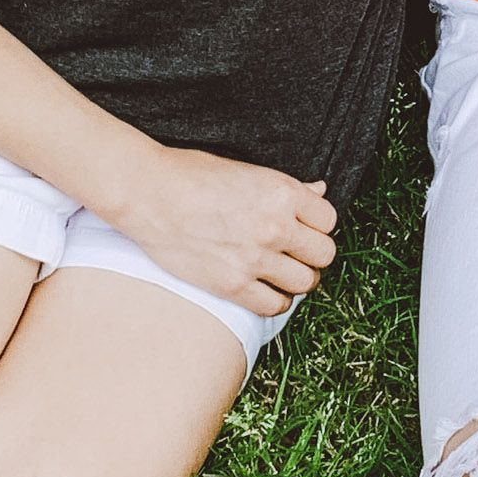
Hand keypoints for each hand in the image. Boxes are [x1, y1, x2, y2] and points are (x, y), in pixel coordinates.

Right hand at [117, 146, 338, 315]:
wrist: (148, 193)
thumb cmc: (193, 175)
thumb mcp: (248, 170)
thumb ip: (287, 187)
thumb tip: (319, 191)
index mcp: (282, 192)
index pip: (329, 220)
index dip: (318, 226)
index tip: (305, 229)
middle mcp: (276, 226)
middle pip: (324, 254)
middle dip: (313, 255)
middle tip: (297, 254)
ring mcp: (255, 258)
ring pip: (304, 283)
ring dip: (297, 280)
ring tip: (282, 273)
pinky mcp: (232, 285)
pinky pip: (274, 306)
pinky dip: (274, 301)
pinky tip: (264, 290)